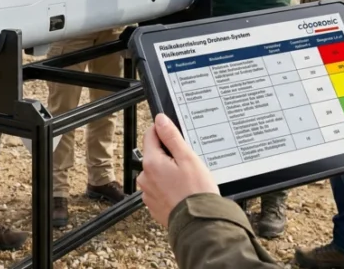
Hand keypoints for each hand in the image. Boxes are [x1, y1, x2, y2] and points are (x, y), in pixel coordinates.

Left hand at [137, 113, 218, 228]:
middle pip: (154, 154)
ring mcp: (147, 192)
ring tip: (186, 180)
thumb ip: (171, 137)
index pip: (150, 135)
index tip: (176, 137)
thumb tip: (160, 120)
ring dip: (168, 171)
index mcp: (151, 163)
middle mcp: (144, 177)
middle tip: (187, 164)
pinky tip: (182, 191)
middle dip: (168, 155)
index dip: (164, 132)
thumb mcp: (187, 158)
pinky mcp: (153, 204)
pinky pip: (159, 188)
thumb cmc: (196, 191)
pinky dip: (168, 186)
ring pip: (157, 172)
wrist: (199, 224)